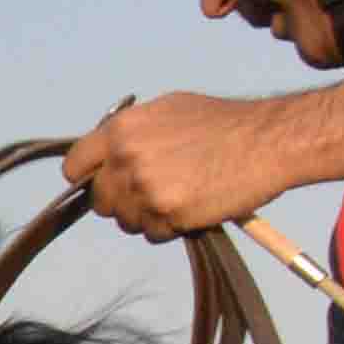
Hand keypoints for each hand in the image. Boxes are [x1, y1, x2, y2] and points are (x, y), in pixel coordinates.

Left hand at [67, 92, 308, 240]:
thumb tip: (107, 151)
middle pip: (100, 200)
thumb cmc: (224, 123)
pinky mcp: (168, 214)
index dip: (88, 177)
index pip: (74, 166)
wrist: (268, 140)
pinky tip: (192, 206)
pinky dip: (169, 227)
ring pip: (126, 220)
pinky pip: (153, 234)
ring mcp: (146, 189)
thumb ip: (131, 132)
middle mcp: (126, 159)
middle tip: (153, 191)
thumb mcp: (168, 110)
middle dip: (121, 200)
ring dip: (147, 216)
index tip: (102, 181)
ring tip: (180, 194)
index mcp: (121, 131)